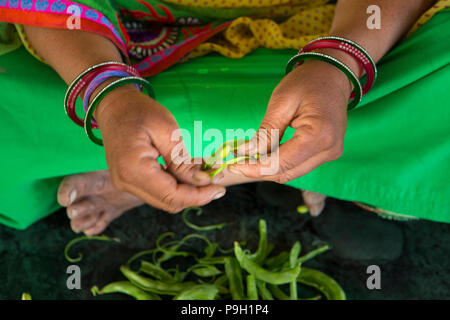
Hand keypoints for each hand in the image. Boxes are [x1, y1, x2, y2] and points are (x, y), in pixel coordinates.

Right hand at [93, 85, 225, 212]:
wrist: (114, 105)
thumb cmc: (140, 111)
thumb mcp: (167, 131)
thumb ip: (183, 162)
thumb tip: (203, 182)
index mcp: (133, 169)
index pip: (172, 196)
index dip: (199, 196)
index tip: (220, 189)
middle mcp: (126, 182)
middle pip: (169, 202)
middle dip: (196, 195)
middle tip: (217, 181)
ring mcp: (125, 183)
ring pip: (164, 200)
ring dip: (187, 191)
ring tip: (205, 173)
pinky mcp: (129, 181)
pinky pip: (157, 191)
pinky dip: (176, 186)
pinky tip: (189, 172)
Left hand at [230, 59, 351, 182]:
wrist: (332, 74)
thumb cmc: (307, 82)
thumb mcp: (281, 103)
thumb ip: (266, 132)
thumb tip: (246, 153)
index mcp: (319, 135)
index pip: (282, 163)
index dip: (256, 168)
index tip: (234, 165)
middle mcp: (329, 149)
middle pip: (287, 172)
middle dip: (260, 170)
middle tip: (237, 161)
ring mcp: (330, 153)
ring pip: (292, 173)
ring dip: (270, 168)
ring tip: (249, 157)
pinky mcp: (327, 152)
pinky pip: (299, 165)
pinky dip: (281, 163)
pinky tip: (266, 153)